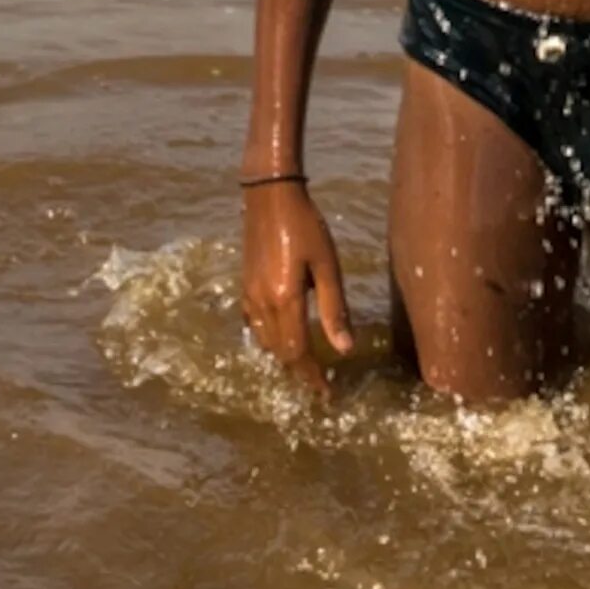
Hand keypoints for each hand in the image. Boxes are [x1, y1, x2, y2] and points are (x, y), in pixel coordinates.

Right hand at [239, 180, 353, 392]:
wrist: (270, 195)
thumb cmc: (305, 226)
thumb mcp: (327, 265)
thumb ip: (333, 309)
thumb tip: (343, 350)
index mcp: (284, 300)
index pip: (297, 352)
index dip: (312, 376)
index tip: (327, 393)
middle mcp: (262, 303)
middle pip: (279, 352)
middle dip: (299, 371)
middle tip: (320, 384)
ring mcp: (249, 294)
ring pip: (264, 341)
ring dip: (283, 357)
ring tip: (304, 365)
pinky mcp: (245, 284)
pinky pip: (253, 324)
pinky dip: (268, 339)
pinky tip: (279, 336)